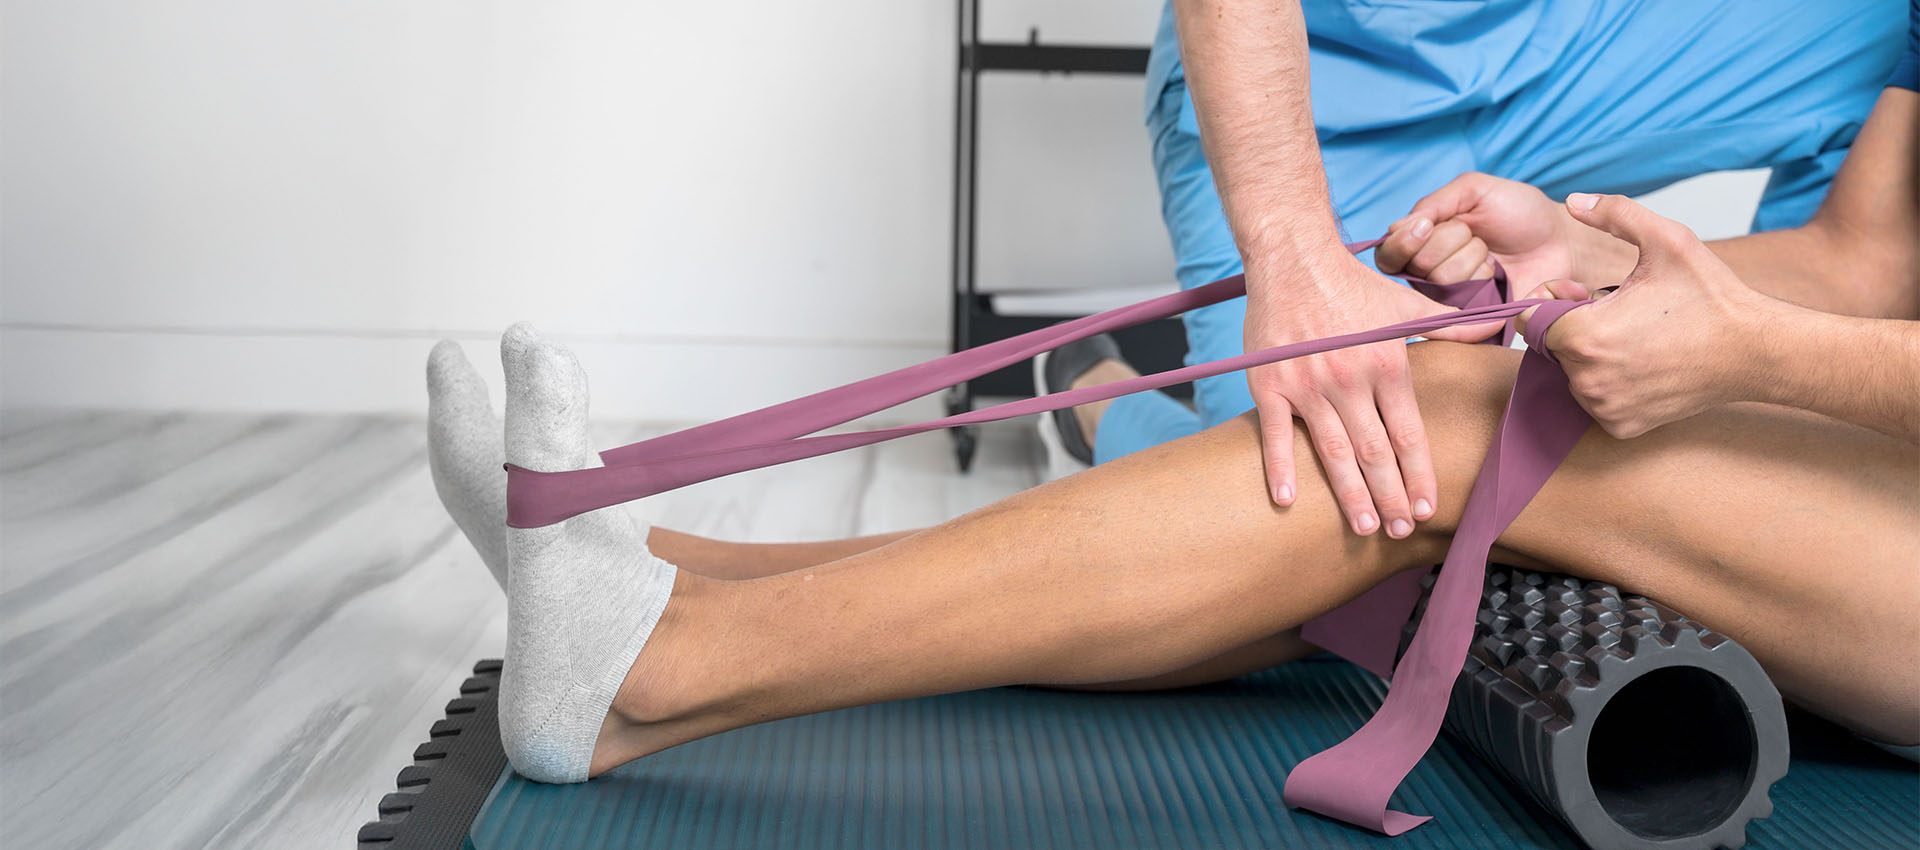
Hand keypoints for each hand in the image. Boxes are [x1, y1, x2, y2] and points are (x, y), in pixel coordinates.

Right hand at [1244, 249, 1501, 537]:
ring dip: (1350, 494)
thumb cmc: (1351, 284)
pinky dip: (1279, 469)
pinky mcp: (1269, 385)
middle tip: (1399, 530)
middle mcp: (1349, 379)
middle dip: (1391, 496)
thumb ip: (1451, 324)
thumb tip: (1499, 326)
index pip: (1408, 433)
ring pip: (1333, 451)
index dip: (1420, 475)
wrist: (1292, 258)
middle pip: (1375, 452)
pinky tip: (1287, 501)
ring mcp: (1307, 385)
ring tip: (1364, 526)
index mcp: (1387, 364)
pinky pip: (1274, 435)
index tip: (1429, 509)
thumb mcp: (1405, 304)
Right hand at [1374, 172, 1634, 291]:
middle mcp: (1429, 271)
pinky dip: (1480, 282)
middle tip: (1477, 235)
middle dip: (1451, 241)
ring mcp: (1449, 297)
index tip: (1428, 225)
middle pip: (1414, 265)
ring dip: (1471, 259)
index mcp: (1423, 240)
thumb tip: (1397, 228)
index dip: (1405, 239)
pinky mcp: (1470, 317)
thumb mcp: (1473, 190)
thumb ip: (1433, 203)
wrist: (1561, 241)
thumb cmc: (1520, 212)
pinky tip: (1495, 276)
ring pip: (1438, 281)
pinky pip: (1457, 307)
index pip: (1389, 251)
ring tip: (1492, 255)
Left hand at [1516, 193, 1776, 437]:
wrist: (1756, 351)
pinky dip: (1610, 383)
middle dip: (1573, 327)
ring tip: (1633, 336)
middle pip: (1552, 348)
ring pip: (1572, 375)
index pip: (1532, 320)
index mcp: (1584, 336)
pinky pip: (1595, 400)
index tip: (1585, 294)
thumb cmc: (1711, 296)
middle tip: (1617, 312)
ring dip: (1590, 356)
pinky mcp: (1620, 426)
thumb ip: (1615, 215)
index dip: (1553, 303)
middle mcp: (1586, 379)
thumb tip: (1573, 201)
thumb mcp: (1667, 240)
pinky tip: (1642, 363)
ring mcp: (1603, 407)